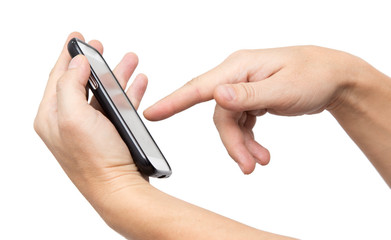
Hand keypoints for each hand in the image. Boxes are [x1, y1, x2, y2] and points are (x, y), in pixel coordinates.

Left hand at [34, 32, 148, 200]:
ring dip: (117, 75)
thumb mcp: (74, 118)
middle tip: (100, 47)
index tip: (76, 38)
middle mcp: (69, 121)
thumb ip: (69, 85)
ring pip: (103, 92)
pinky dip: (128, 92)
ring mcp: (90, 127)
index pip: (57, 76)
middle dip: (94, 62)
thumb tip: (76, 63)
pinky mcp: (109, 133)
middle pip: (81, 81)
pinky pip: (117, 106)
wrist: (118, 189)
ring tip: (129, 60)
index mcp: (52, 116)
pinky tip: (137, 83)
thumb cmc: (95, 162)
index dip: (67, 54)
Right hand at [144, 46, 358, 172]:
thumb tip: (217, 96)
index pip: (200, 87)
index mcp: (239, 67)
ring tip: (260, 161)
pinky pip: (241, 123)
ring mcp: (243, 87)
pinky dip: (249, 139)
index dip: (173, 101)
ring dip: (242, 145)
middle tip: (248, 165)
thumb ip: (249, 95)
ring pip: (230, 122)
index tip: (152, 114)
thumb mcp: (284, 88)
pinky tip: (260, 151)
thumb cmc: (313, 76)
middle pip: (220, 115)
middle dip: (232, 142)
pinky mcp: (250, 98)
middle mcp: (237, 76)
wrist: (333, 78)